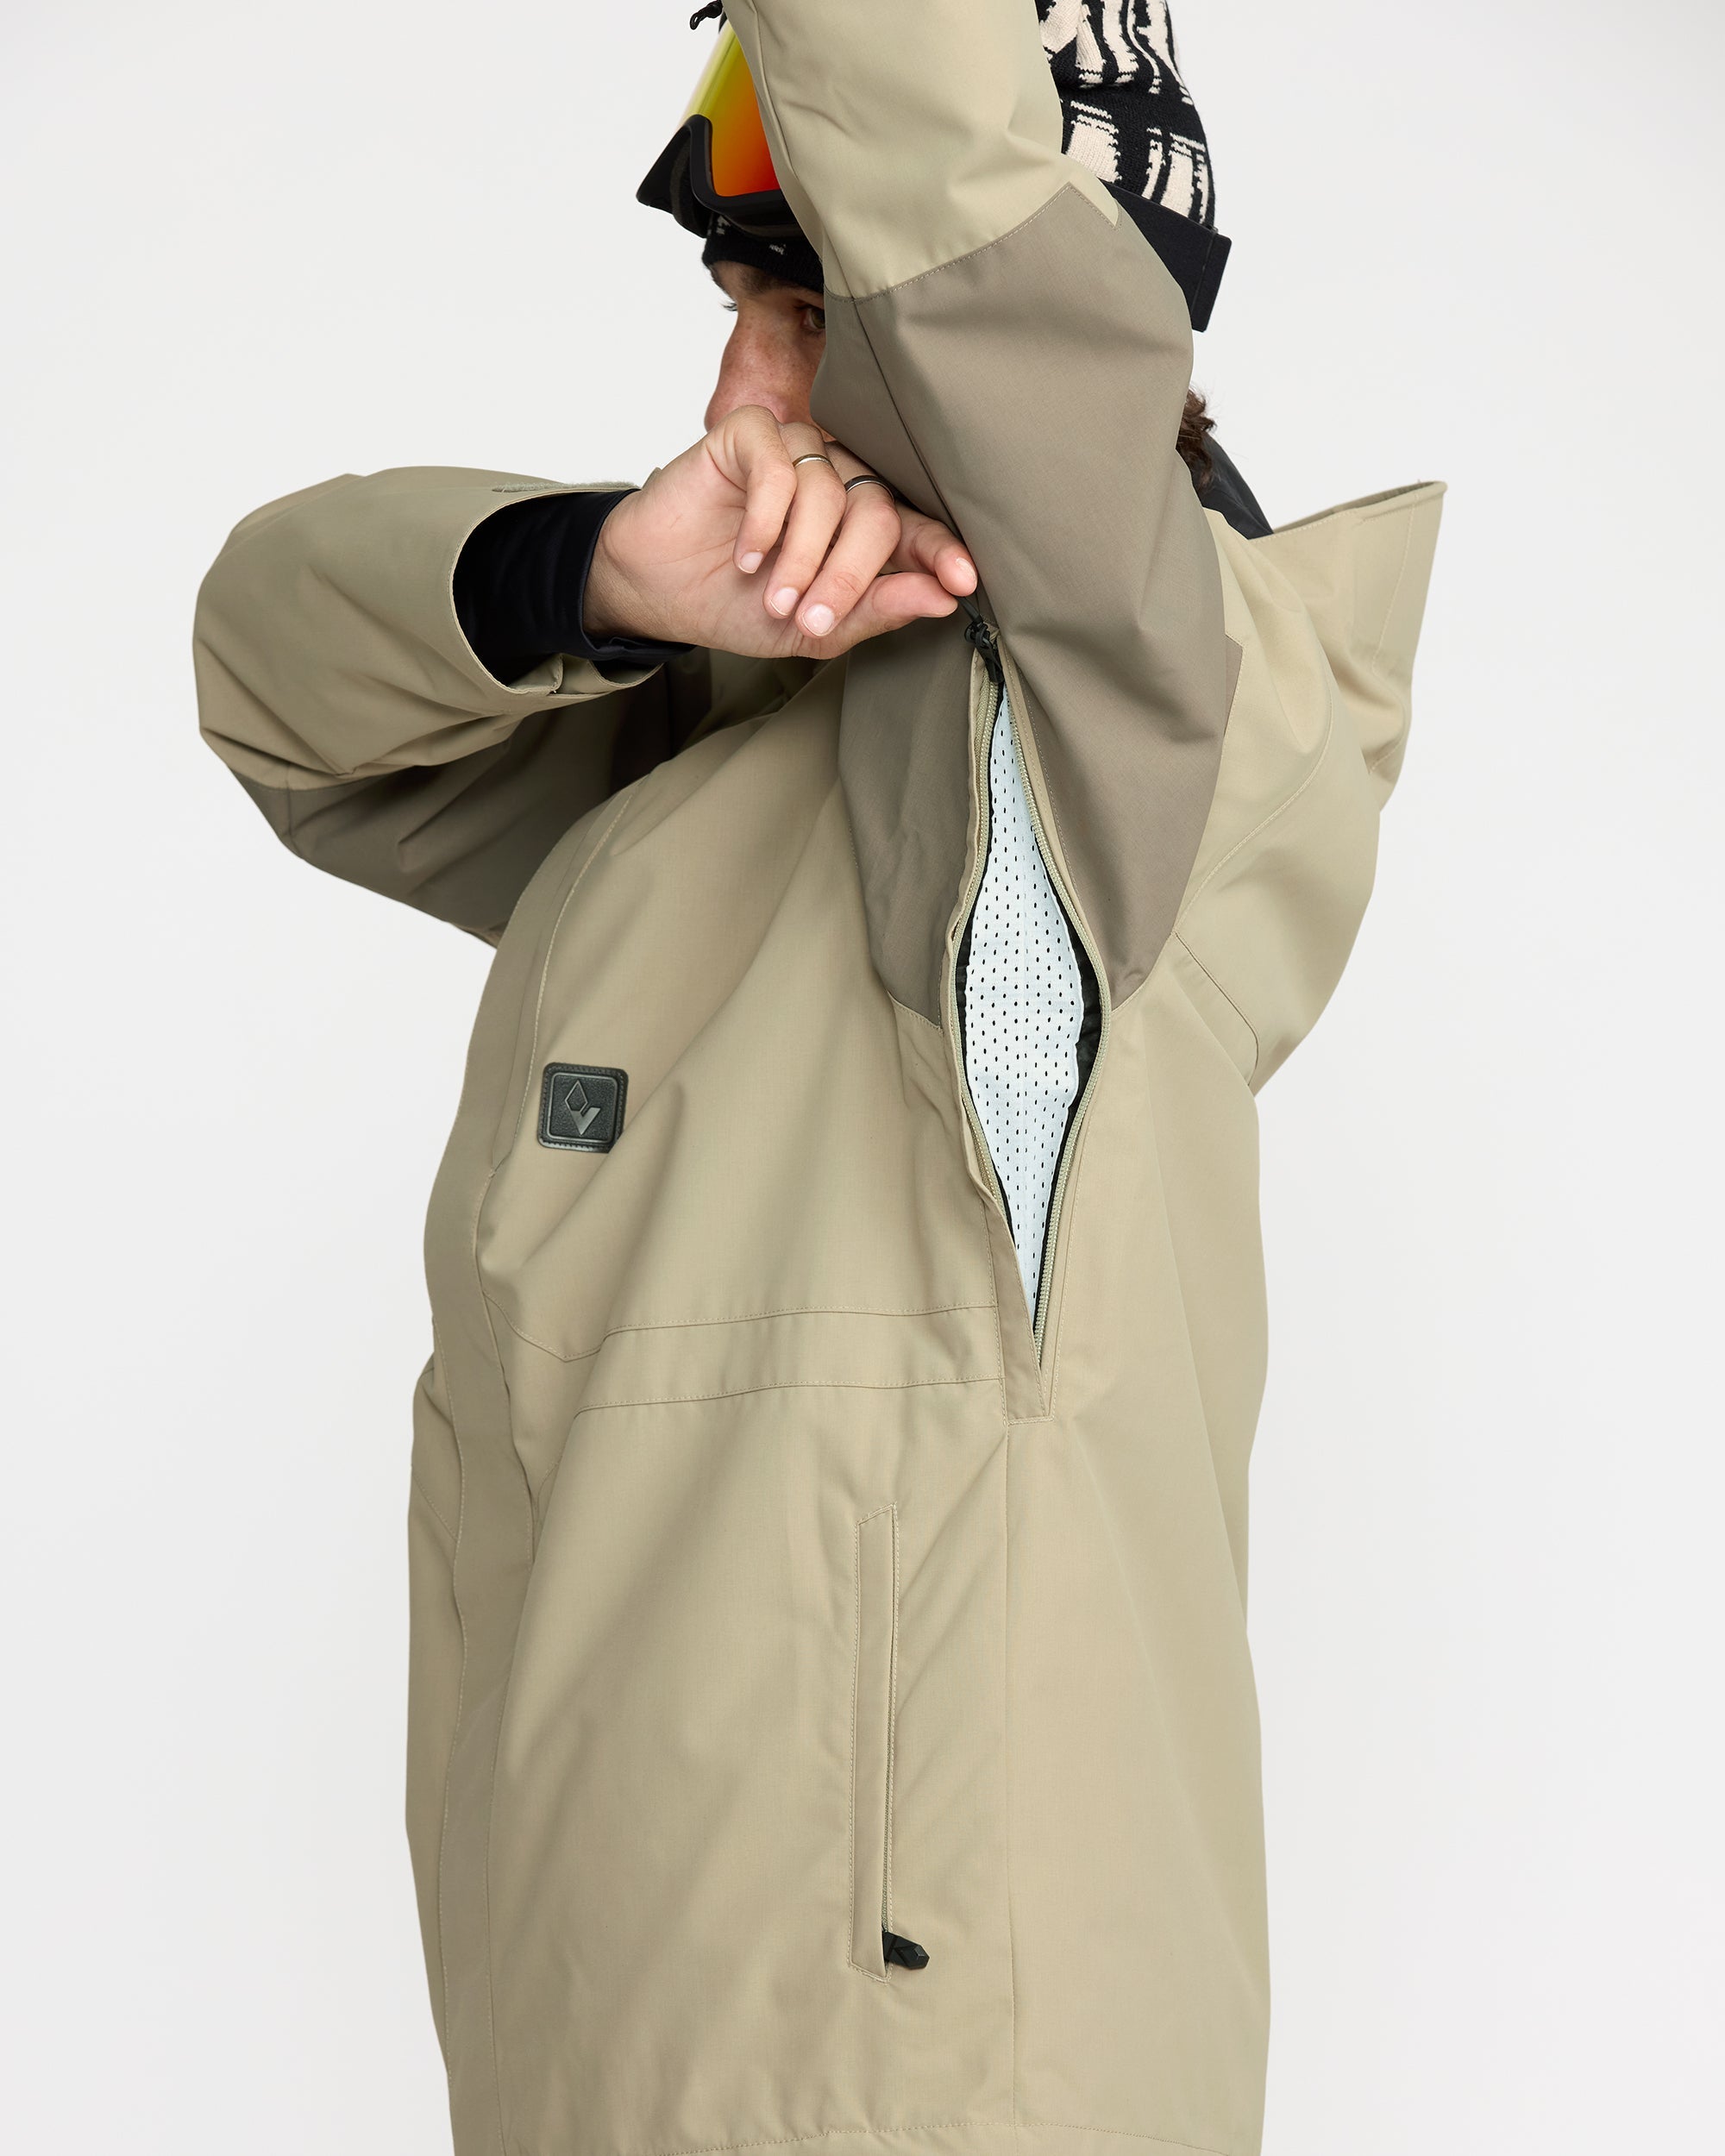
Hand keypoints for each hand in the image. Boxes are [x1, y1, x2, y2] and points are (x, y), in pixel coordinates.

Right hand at [583, 407, 976, 659]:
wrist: (659, 590)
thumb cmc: (736, 604)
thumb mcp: (813, 627)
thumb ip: (875, 610)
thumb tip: (942, 598)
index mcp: (861, 527)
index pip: (915, 529)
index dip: (940, 551)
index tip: (960, 580)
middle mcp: (838, 481)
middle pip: (876, 511)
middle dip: (849, 573)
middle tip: (813, 614)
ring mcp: (797, 453)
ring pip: (829, 492)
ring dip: (802, 556)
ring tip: (771, 594)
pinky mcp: (751, 434)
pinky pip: (780, 468)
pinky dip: (766, 520)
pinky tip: (747, 555)